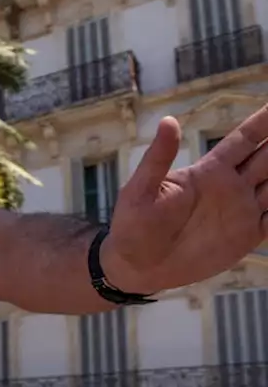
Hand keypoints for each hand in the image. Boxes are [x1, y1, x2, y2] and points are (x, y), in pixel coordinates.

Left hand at [101, 107, 267, 293]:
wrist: (135, 266)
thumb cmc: (132, 225)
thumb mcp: (141, 190)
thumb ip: (158, 158)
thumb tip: (168, 120)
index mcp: (210, 171)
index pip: (246, 139)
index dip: (266, 121)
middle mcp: (233, 186)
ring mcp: (242, 210)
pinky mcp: (247, 236)